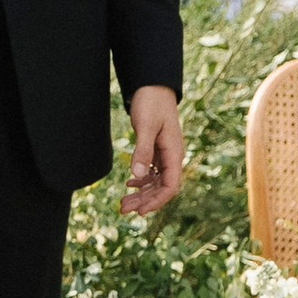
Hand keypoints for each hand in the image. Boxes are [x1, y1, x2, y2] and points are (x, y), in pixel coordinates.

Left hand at [121, 87, 183, 215]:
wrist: (153, 86)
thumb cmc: (151, 103)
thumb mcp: (145, 126)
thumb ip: (142, 150)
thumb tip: (137, 175)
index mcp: (174, 153)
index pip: (170, 186)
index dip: (156, 201)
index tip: (140, 211)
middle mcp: (172, 156)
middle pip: (161, 188)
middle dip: (144, 201)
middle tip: (123, 209)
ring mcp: (165, 153)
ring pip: (155, 181)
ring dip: (141, 193)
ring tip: (123, 202)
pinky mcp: (157, 149)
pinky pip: (152, 171)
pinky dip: (141, 181)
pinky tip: (129, 185)